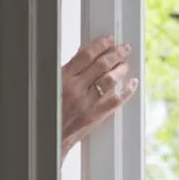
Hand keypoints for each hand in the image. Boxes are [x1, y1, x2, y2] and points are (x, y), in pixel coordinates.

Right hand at [60, 36, 137, 156]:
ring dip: (121, 69)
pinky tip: (132, 83)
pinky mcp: (95, 117)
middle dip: (116, 54)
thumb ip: (68, 70)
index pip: (86, 55)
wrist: (48, 139)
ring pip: (111, 80)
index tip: (109, 40)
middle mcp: (75, 90)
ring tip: (125, 64)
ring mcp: (87, 104)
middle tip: (124, 48)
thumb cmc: (46, 111)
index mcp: (62, 79)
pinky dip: (127, 90)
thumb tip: (83, 54)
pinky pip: (116, 101)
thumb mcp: (51, 85)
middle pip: (102, 65)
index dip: (100, 45)